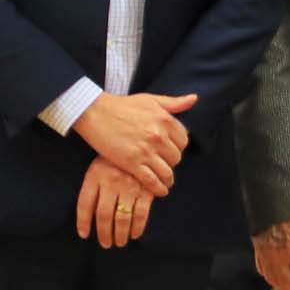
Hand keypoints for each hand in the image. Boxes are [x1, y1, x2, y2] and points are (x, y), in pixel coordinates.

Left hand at [74, 158, 154, 247]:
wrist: (142, 141)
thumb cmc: (117, 158)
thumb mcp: (99, 166)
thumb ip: (92, 187)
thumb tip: (87, 216)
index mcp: (95, 176)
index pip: (84, 204)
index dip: (83, 222)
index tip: (84, 235)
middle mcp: (111, 182)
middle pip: (103, 215)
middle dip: (104, 233)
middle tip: (106, 244)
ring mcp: (129, 187)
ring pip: (122, 218)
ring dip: (120, 234)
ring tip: (119, 242)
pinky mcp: (146, 189)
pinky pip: (141, 214)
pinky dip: (138, 227)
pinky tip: (135, 234)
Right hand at [75, 91, 196, 194]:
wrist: (95, 112)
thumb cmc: (122, 105)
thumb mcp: (150, 99)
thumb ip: (173, 103)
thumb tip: (194, 99)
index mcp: (165, 120)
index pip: (183, 141)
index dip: (178, 147)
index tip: (171, 150)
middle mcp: (158, 136)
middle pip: (176, 158)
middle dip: (171, 162)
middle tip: (164, 164)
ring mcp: (145, 151)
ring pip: (167, 171)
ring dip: (167, 179)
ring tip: (166, 181)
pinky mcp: (131, 163)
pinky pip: (152, 181)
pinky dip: (158, 188)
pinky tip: (160, 191)